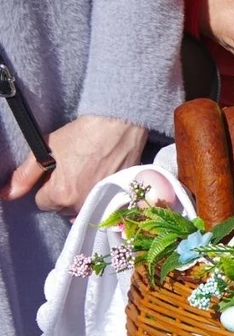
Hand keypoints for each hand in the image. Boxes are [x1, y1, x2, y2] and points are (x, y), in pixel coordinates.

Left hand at [0, 116, 147, 216]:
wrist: (119, 127)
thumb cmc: (83, 134)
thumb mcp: (46, 149)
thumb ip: (25, 174)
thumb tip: (6, 194)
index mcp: (61, 194)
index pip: (42, 202)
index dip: (46, 186)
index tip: (56, 172)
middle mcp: (81, 204)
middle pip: (62, 208)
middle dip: (63, 194)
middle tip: (73, 171)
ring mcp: (102, 203)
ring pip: (80, 209)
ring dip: (80, 197)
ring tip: (87, 175)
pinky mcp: (118, 200)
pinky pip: (100, 207)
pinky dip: (97, 198)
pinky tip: (100, 182)